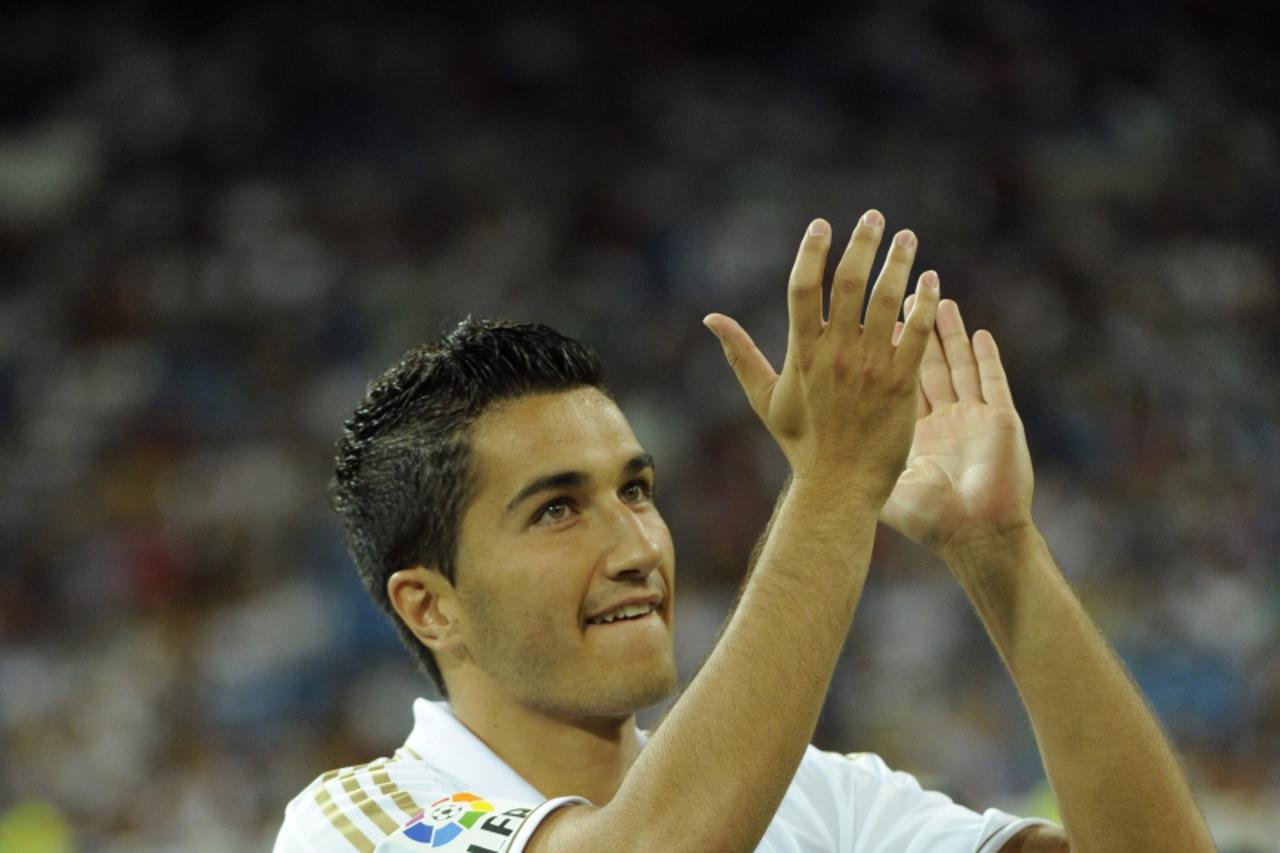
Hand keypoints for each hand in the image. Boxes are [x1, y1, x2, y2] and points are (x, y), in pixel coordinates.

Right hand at [704, 211, 939, 508]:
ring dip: (899, 263)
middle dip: (862, 244)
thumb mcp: (765, 397)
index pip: (803, 288)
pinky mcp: (900, 384)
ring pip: (886, 301)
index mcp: (802, 353)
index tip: (821, 225)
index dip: (811, 252)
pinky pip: (914, 334)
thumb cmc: (802, 444)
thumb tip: (711, 318)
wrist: (839, 485)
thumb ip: (740, 355)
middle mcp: (835, 354)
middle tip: (873, 217)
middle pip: (848, 283)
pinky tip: (932, 282)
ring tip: (908, 237)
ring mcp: (869, 368)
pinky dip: (924, 304)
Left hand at [880, 298, 1033, 555]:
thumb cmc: (932, 523)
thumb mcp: (890, 492)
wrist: (976, 538)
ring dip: (948, 332)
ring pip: (958, 364)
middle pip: (925, 363)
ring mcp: (972, 418)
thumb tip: (823, 463)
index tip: (870, 321)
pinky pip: (991, 380)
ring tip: (938, 296)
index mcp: (914, 434)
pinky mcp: (999, 420)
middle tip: (901, 292)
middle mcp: (943, 420)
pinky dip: (985, 356)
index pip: (895, 382)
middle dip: (915, 328)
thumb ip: (863, 470)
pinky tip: (979, 332)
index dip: (886, 352)